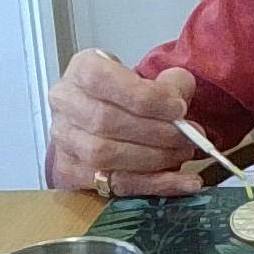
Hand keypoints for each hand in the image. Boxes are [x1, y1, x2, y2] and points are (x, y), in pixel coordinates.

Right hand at [46, 48, 202, 195]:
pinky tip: (184, 182)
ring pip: (105, 154)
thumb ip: (170, 82)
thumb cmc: (131, 92)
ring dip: (155, 158)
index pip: (103, 81)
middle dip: (156, 132)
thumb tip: (178, 100)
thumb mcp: (153, 76)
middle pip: (105, 121)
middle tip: (190, 136)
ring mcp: (64, 140)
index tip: (179, 108)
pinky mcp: (72, 172)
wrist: (107, 111)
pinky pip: (116, 183)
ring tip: (184, 153)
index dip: (144, 97)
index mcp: (82, 69)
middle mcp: (65, 103)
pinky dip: (155, 185)